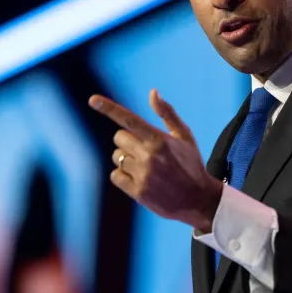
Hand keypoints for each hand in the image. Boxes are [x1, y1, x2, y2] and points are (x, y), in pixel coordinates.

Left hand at [89, 89, 222, 232]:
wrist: (198, 200)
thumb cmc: (191, 165)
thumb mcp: (184, 136)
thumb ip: (167, 113)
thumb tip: (152, 92)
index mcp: (160, 140)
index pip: (129, 119)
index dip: (109, 108)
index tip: (93, 99)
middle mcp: (149, 156)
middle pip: (119, 138)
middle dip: (128, 141)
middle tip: (145, 150)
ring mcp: (142, 175)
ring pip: (117, 157)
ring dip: (126, 159)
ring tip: (146, 167)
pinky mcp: (137, 192)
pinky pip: (115, 176)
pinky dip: (123, 176)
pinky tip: (140, 179)